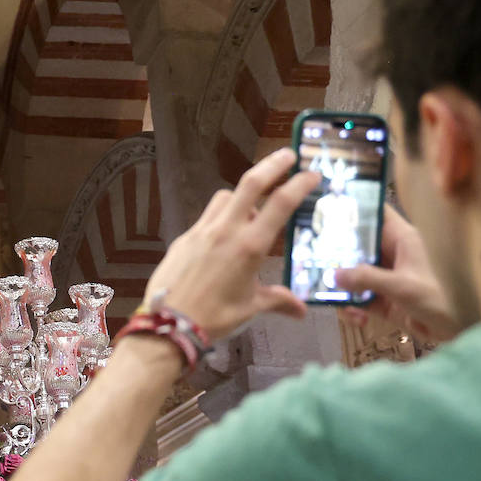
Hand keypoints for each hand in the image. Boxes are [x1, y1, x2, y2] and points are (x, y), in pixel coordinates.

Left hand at [142, 148, 319, 343]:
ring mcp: (202, 231)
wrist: (168, 324)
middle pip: (251, 183)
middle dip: (272, 165)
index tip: (312, 173)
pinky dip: (220, 216)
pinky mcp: (184, 237)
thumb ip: (277, 301)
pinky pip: (207, 217)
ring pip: (225, 197)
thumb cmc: (214, 317)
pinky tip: (223, 234)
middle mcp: (227, 230)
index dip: (299, 184)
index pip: (280, 204)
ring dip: (242, 195)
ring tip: (251, 208)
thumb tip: (301, 311)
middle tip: (288, 155)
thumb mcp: (250, 308)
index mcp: (250, 246)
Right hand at [335, 204, 460, 342]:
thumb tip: (334, 275)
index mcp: (402, 239)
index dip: (354, 209)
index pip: (376, 214)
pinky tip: (357, 319)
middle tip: (312, 262)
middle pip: (357, 246)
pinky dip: (354, 308)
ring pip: (355, 275)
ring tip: (335, 300)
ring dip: (343, 289)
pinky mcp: (386, 300)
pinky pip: (361, 299)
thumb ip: (367, 279)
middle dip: (337, 255)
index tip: (326, 210)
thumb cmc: (441, 297)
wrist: (462, 329)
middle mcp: (393, 254)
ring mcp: (387, 277)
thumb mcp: (402, 286)